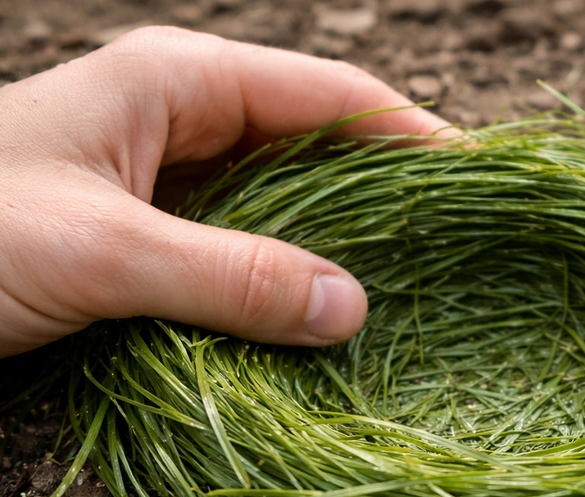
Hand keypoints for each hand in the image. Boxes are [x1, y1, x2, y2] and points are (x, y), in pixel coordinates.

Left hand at [0, 26, 449, 361]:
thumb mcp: (100, 252)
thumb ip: (229, 278)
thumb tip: (352, 309)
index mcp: (180, 84)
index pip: (333, 97)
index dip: (416, 136)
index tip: (483, 188)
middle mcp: (185, 124)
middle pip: (322, 151)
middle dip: (391, 199)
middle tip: (462, 257)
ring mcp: (172, 184)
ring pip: (288, 209)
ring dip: (341, 250)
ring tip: (413, 298)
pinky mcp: (155, 240)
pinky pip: (247, 254)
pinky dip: (288, 284)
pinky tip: (322, 324)